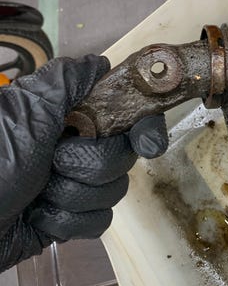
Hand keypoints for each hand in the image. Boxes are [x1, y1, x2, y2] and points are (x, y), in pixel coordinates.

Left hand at [0, 55, 167, 272]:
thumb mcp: (23, 111)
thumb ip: (65, 81)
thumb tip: (101, 63)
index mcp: (67, 117)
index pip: (125, 116)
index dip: (142, 127)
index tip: (146, 140)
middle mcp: (75, 147)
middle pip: (123, 157)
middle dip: (87, 164)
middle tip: (52, 163)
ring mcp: (73, 186)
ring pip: (112, 193)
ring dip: (72, 197)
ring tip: (36, 195)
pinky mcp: (69, 219)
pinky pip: (98, 222)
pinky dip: (67, 222)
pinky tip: (39, 217)